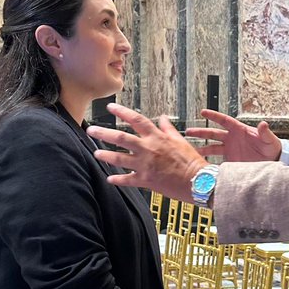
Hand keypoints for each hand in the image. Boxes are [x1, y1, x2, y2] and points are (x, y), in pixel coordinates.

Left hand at [87, 104, 204, 199]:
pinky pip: (128, 180)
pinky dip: (118, 180)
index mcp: (157, 137)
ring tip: (96, 153)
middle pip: (121, 138)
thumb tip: (162, 118)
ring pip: (120, 158)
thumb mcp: (180, 140)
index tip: (111, 107)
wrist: (197, 181)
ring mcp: (145, 165)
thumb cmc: (191, 161)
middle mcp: (148, 149)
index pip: (136, 120)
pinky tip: (110, 179)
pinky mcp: (146, 180)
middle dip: (103, 133)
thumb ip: (168, 129)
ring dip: (106, 155)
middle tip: (91, 130)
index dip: (122, 112)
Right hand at [184, 109, 280, 163]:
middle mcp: (232, 138)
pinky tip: (202, 162)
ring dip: (202, 147)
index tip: (203, 112)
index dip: (213, 116)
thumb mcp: (268, 139)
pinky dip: (210, 161)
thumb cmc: (271, 147)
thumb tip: (264, 124)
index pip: (224, 120)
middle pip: (213, 133)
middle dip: (201, 132)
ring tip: (191, 150)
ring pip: (212, 147)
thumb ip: (265, 132)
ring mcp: (230, 149)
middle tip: (189, 132)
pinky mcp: (231, 159)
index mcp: (239, 129)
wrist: (272, 160)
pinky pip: (218, 159)